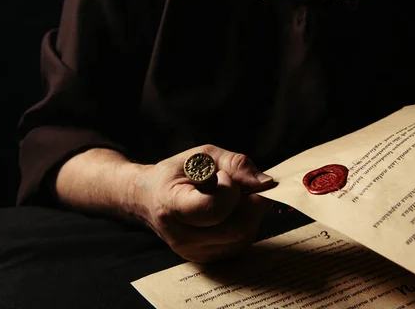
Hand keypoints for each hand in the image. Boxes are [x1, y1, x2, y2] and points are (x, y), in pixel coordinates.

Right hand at [132, 145, 274, 262]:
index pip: (213, 210)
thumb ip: (236, 164)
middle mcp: (181, 236)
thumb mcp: (203, 155)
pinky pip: (240, 244)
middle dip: (248, 202)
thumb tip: (265, 183)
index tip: (223, 176)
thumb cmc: (177, 173)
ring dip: (249, 214)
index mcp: (172, 205)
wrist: (149, 199)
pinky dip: (244, 224)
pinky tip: (231, 211)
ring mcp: (193, 252)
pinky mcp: (205, 259)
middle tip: (235, 186)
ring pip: (244, 237)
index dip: (230, 191)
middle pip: (237, 227)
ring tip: (230, 198)